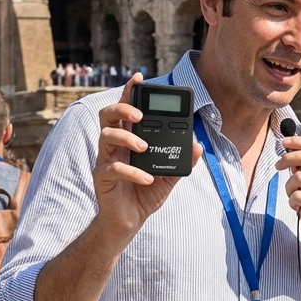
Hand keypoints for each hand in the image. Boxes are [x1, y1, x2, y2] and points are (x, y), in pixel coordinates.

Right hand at [92, 74, 201, 244]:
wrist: (129, 222)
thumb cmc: (145, 193)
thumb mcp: (169, 176)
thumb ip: (183, 160)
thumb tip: (197, 146)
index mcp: (129, 140)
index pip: (125, 111)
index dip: (129, 92)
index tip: (138, 78)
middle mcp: (114, 147)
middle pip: (107, 116)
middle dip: (121, 108)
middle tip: (139, 114)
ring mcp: (105, 161)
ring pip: (105, 137)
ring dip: (127, 138)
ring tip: (145, 147)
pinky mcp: (102, 179)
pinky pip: (112, 169)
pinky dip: (132, 172)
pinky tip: (147, 178)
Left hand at [276, 137, 300, 250]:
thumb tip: (289, 149)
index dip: (299, 141)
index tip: (283, 142)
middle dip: (288, 158)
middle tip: (277, 165)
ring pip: (299, 177)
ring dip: (289, 187)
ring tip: (294, 196)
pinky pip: (297, 195)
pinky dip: (292, 202)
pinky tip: (298, 208)